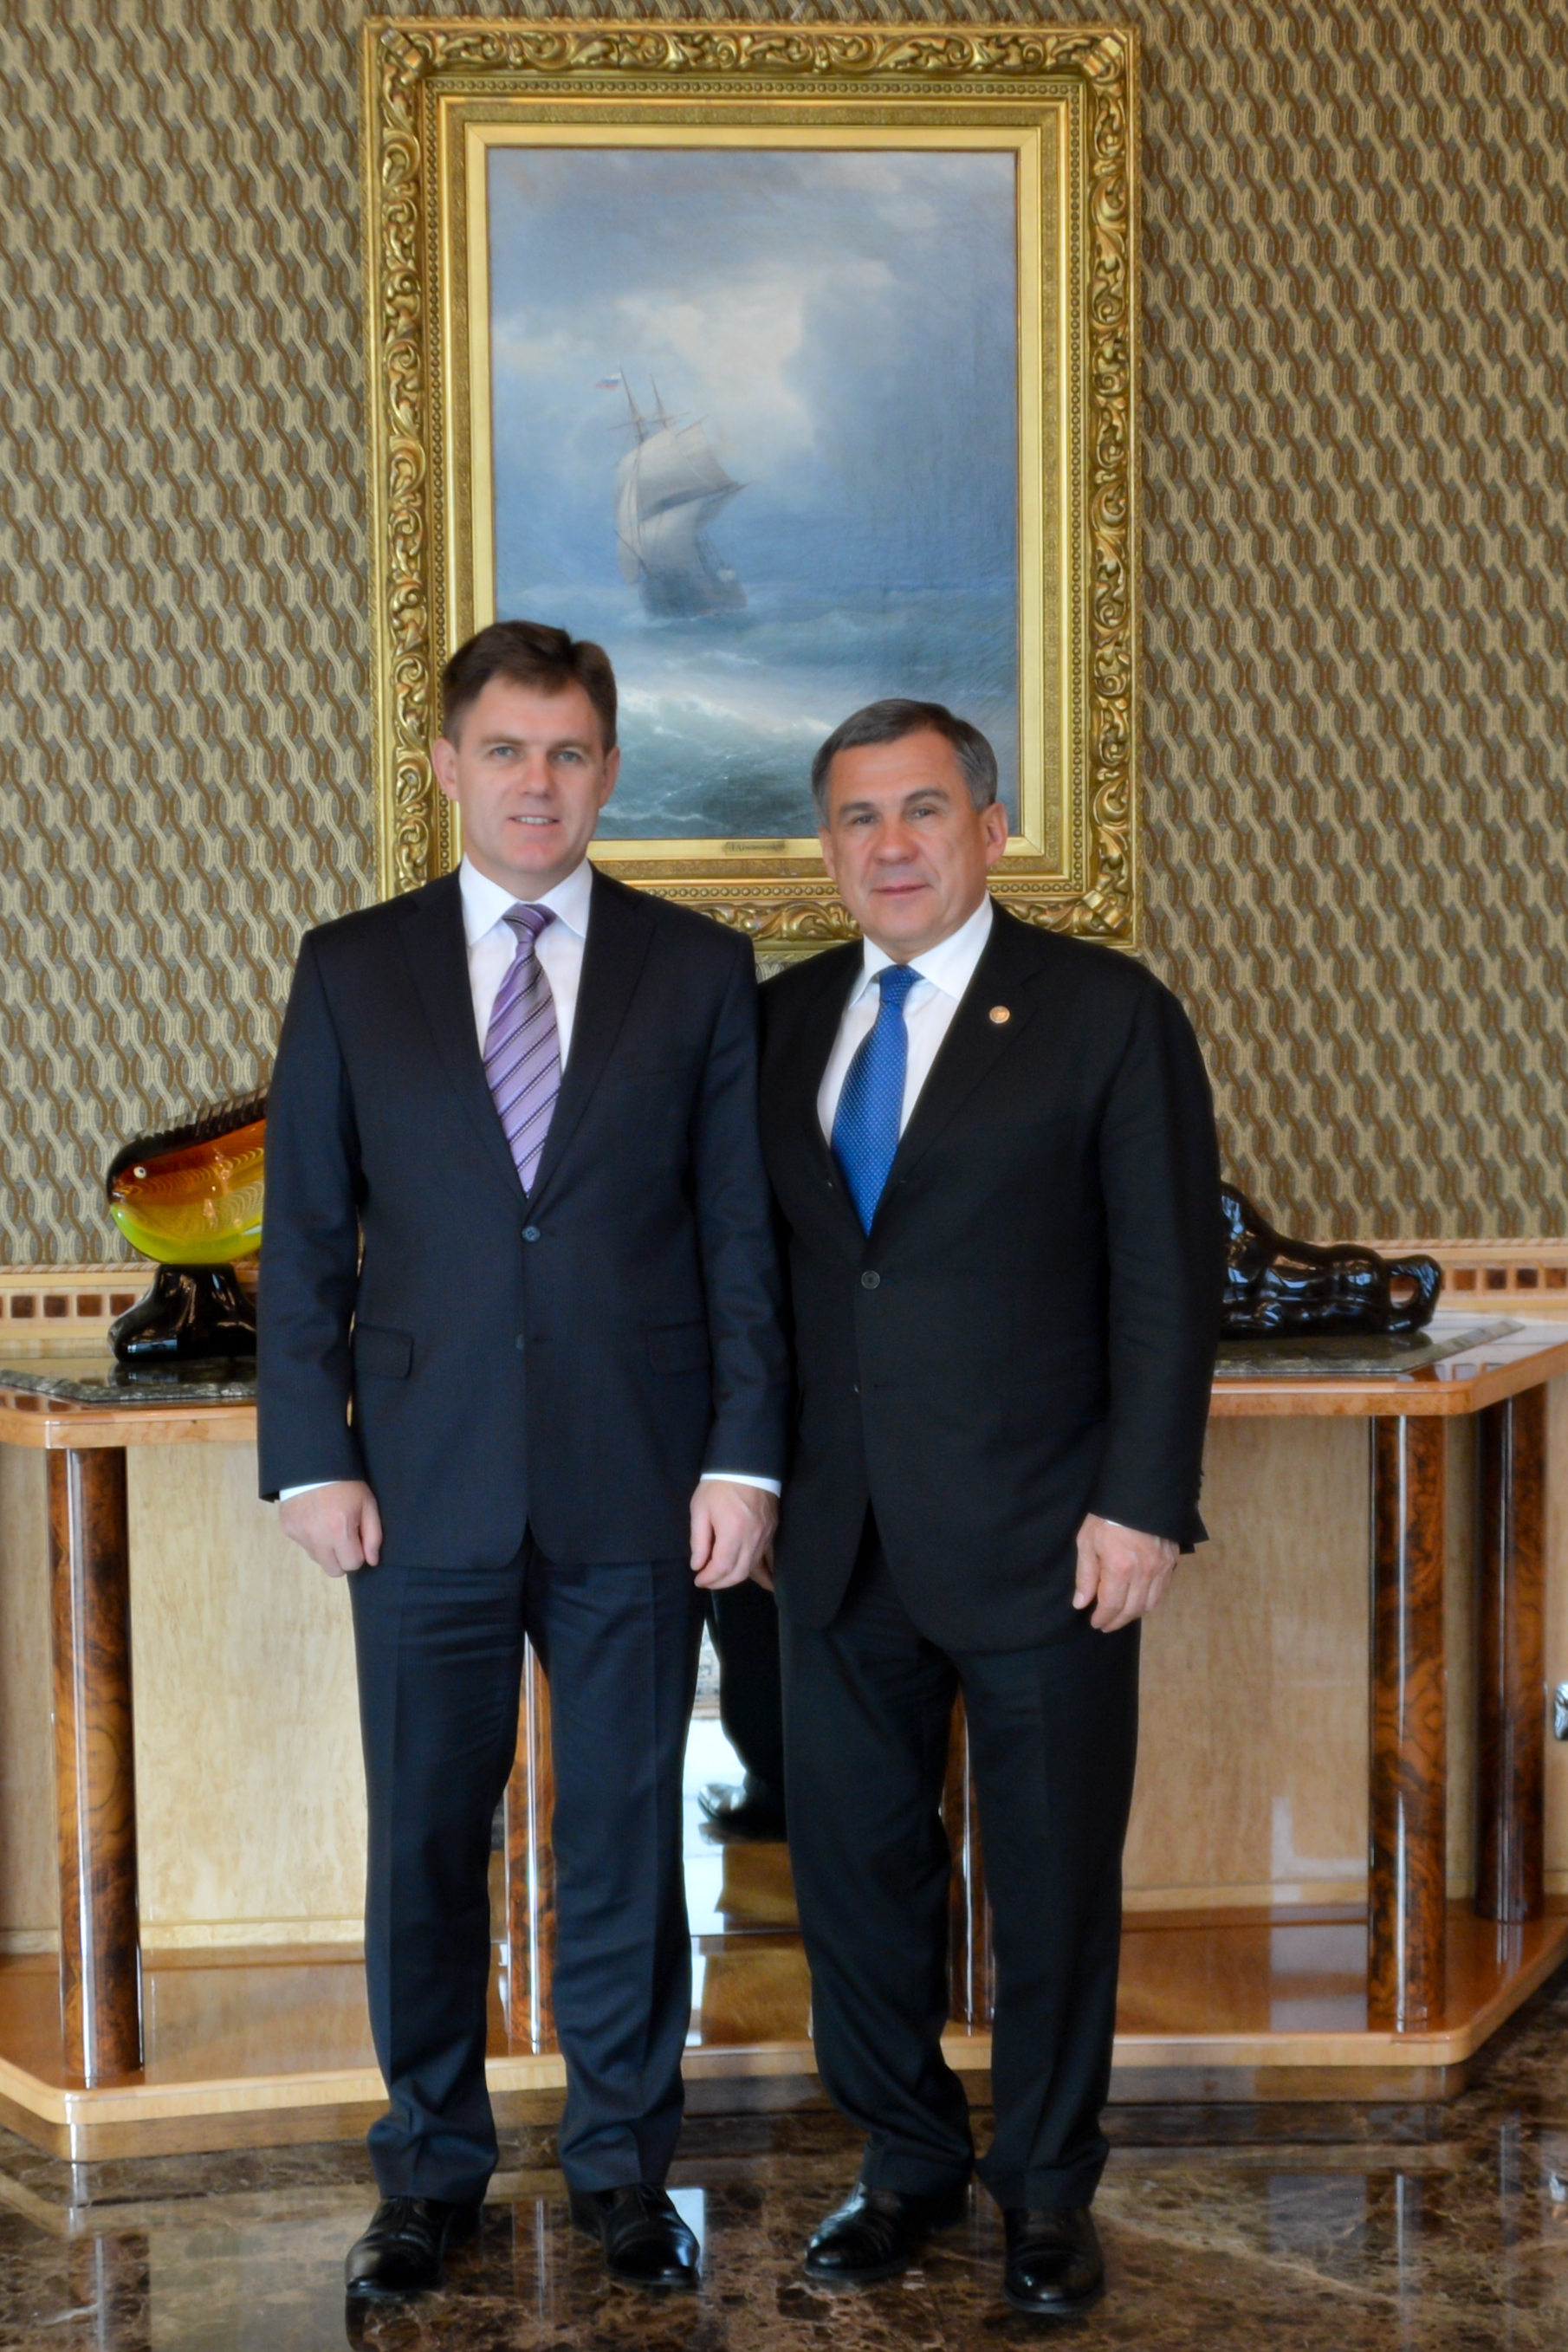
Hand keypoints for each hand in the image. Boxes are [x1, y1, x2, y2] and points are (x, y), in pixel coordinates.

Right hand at [279, 1480, 382, 1576]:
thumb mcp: (367, 1504)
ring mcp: (300, 1535)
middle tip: (344, 1538)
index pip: (352, 1564)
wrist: (313, 1464)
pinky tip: (315, 1520)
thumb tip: (371, 1561)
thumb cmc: (346, 1485)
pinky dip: (312, 1538)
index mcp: (339, 1531)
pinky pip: (304, 1546)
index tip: (358, 1539)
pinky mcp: (288, 1530)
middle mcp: (317, 1538)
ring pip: (318, 1560)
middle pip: (333, 1570)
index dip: (358, 1553)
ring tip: (329, 1526)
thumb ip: (373, 1535)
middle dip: (343, 1559)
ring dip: (326, 1550)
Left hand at [690, 1479, 777, 1591]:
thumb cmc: (718, 1486)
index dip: (709, 1578)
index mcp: (732, 1532)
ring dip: (735, 1576)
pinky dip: (754, 1568)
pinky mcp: (772, 1531)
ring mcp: (765, 1536)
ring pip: (752, 1567)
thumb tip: (698, 1565)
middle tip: (707, 1581)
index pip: (722, 1567)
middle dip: (721, 1582)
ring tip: (720, 1576)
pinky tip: (747, 1573)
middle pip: (739, 1573)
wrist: (747, 1465)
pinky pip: (764, 1557)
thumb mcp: (700, 1510)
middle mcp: (752, 1538)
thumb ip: (699, 1540)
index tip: (698, 1579)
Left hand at [1072, 1513, 1176, 1631]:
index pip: (1111, 1605)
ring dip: (1134, 1614)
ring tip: (1121, 1616)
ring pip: (1149, 1604)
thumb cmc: (1107, 1517)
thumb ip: (1085, 1575)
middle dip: (1116, 1621)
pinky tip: (1139, 1602)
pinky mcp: (1171, 1563)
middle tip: (1105, 1625)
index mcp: (1120, 1568)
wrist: (1138, 1494)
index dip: (1103, 1618)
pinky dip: (1150, 1602)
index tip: (1095, 1623)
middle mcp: (1144, 1572)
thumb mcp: (1087, 1542)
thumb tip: (1081, 1603)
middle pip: (1131, 1610)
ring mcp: (1161, 1569)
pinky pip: (1162, 1592)